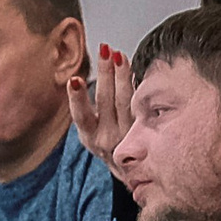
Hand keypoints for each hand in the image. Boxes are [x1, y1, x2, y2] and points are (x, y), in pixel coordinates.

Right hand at [67, 42, 134, 177]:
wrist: (132, 171)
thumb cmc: (107, 143)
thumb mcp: (91, 134)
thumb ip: (90, 112)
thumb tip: (94, 78)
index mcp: (90, 137)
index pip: (81, 116)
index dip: (77, 98)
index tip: (75, 80)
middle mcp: (108, 137)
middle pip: (106, 100)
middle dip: (104, 73)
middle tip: (104, 50)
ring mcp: (129, 134)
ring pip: (125, 99)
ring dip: (122, 74)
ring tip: (119, 54)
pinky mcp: (145, 129)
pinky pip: (141, 103)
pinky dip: (137, 85)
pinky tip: (136, 69)